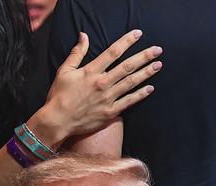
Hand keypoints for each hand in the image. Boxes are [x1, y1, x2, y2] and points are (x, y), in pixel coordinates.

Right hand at [34, 30, 161, 145]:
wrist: (58, 121)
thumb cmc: (59, 96)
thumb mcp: (64, 71)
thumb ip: (76, 53)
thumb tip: (84, 36)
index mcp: (91, 72)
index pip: (113, 52)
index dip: (127, 41)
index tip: (138, 34)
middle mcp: (102, 83)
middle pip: (127, 67)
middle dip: (144, 57)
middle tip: (157, 50)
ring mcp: (107, 99)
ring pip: (131, 83)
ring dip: (146, 73)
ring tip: (158, 65)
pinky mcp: (110, 113)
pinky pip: (128, 102)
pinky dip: (140, 95)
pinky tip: (150, 88)